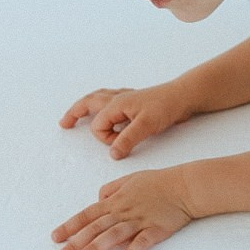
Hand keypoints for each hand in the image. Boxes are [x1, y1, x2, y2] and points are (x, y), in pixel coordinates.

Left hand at [51, 168, 194, 249]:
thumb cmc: (159, 182)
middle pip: (96, 227)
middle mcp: (124, 211)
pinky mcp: (156, 229)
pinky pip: (141, 243)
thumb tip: (98, 199)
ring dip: (96, 247)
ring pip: (114, 235)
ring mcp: (140, 221)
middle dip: (76, 243)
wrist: (186, 186)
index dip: (71, 226)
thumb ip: (112, 188)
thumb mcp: (131, 179)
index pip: (88, 214)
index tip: (56, 238)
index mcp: (116, 200)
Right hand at [60, 84, 192, 158]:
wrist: (185, 95)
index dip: (106, 139)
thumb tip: (112, 154)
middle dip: (75, 112)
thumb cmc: (166, 106)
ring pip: (100, 98)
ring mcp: (127, 97)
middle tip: (64, 123)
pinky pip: (112, 98)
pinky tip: (108, 109)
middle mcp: (118, 98)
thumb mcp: (146, 126)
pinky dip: (104, 104)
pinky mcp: (136, 100)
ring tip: (78, 113)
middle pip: (89, 102)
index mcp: (116, 104)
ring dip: (87, 106)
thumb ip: (127, 140)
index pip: (98, 126)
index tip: (120, 143)